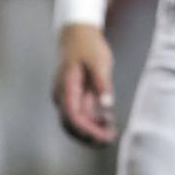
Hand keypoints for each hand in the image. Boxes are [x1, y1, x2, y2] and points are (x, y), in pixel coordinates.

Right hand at [52, 24, 116, 146]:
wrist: (78, 34)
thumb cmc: (88, 46)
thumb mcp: (99, 62)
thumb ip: (102, 84)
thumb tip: (107, 107)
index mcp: (66, 87)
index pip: (72, 115)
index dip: (85, 129)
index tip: (101, 136)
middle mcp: (63, 95)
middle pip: (71, 123)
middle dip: (89, 135)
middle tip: (109, 140)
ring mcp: (68, 96)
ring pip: (76, 121)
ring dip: (91, 130)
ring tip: (111, 135)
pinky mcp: (76, 95)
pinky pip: (82, 113)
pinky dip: (93, 121)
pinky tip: (108, 124)